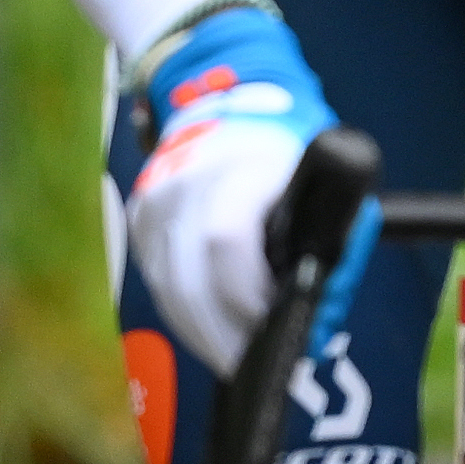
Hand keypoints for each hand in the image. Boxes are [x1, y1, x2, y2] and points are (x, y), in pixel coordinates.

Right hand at [116, 2, 349, 373]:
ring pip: (167, 288)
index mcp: (239, 168)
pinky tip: (210, 329)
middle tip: (253, 363)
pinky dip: (184, 312)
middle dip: (223, 334)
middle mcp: (185, 182)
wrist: (222, 99)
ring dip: (201, 333)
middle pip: (189, 280)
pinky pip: (157, 279)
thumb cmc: (286, 154)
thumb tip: (318, 312)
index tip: (276, 324)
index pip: (226, 242)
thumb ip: (327, 241)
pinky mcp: (137, 216)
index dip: (248, 297)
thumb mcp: (318, 181)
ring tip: (234, 358)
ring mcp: (153, 200)